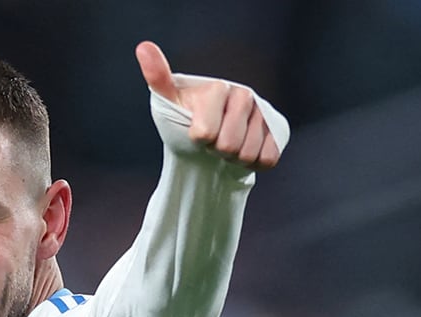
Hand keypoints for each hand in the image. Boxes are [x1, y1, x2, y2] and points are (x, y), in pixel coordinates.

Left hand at [136, 41, 282, 170]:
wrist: (208, 140)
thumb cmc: (186, 120)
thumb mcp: (168, 103)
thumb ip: (158, 78)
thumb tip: (143, 48)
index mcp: (218, 88)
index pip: (205, 133)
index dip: (198, 140)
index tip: (195, 133)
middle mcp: (244, 95)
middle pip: (228, 146)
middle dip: (216, 152)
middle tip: (212, 143)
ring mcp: (262, 112)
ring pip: (247, 155)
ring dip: (233, 160)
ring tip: (226, 147)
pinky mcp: (277, 131)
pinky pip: (267, 159)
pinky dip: (252, 164)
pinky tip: (244, 151)